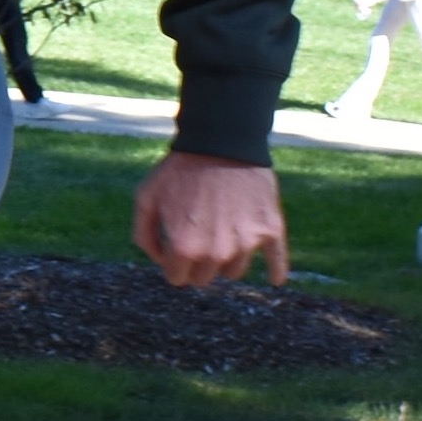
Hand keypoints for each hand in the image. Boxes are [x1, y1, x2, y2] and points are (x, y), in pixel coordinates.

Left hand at [133, 151, 287, 287]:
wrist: (220, 141)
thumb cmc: (179, 170)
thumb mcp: (145, 199)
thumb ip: (144, 236)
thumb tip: (160, 261)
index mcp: (184, 249)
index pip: (178, 278)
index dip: (174, 263)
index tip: (176, 248)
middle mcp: (216, 253)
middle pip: (206, 277)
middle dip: (198, 263)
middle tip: (199, 237)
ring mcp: (246, 242)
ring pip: (234, 270)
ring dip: (226, 259)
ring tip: (222, 233)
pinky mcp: (270, 229)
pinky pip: (276, 259)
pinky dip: (276, 270)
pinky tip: (276, 279)